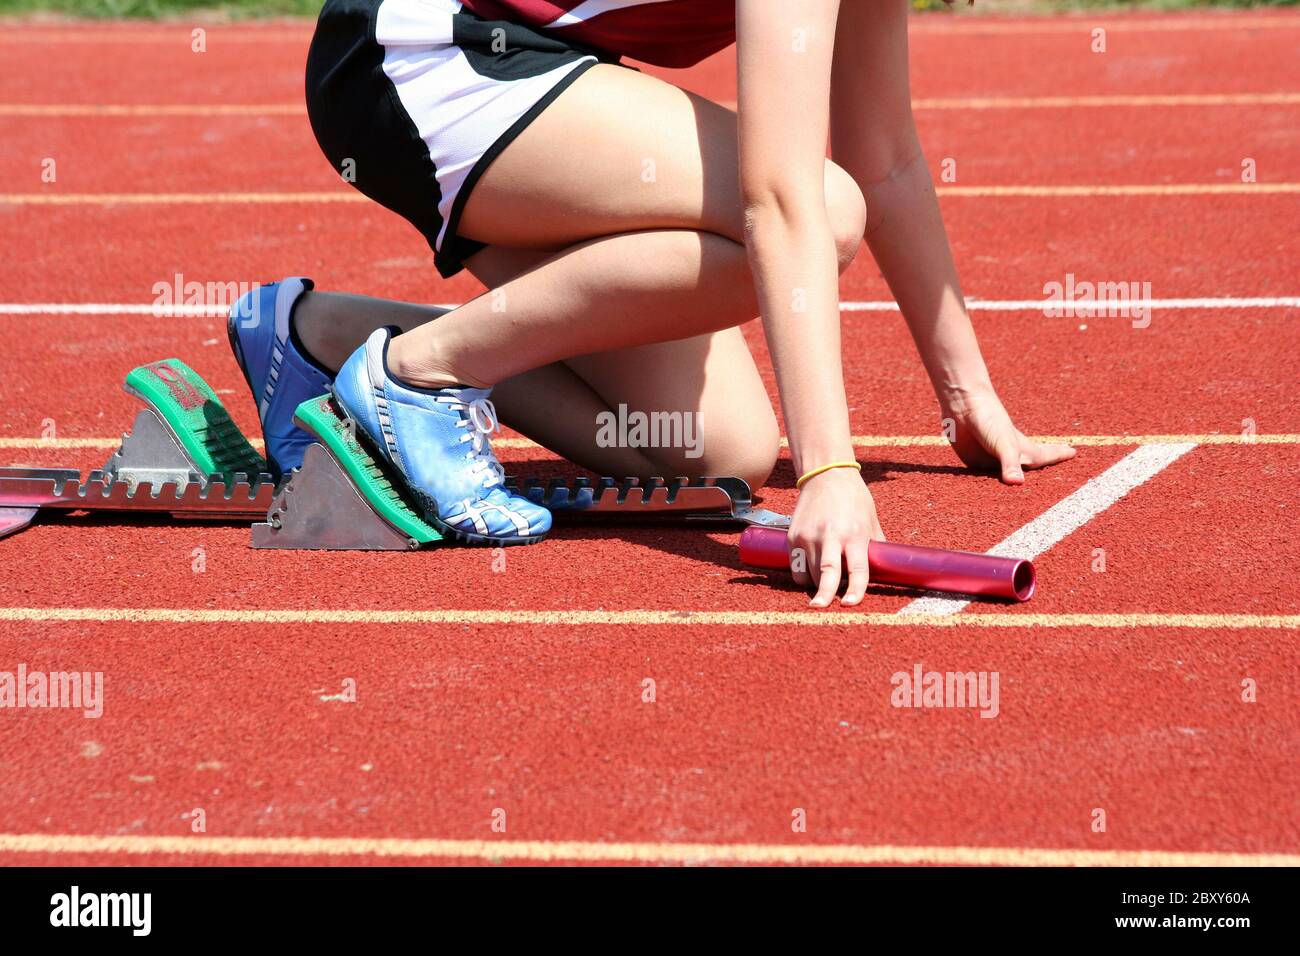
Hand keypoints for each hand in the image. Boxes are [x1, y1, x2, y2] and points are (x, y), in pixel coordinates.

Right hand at [787, 467, 885, 607]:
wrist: (826, 475)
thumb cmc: (854, 499)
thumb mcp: (871, 521)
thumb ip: (874, 548)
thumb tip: (883, 573)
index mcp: (854, 534)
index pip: (857, 569)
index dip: (855, 590)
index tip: (850, 604)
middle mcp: (829, 535)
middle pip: (826, 574)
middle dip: (824, 595)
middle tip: (821, 608)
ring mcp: (808, 535)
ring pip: (808, 573)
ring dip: (816, 584)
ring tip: (824, 581)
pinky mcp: (792, 535)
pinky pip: (795, 566)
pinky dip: (803, 574)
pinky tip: (810, 571)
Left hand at [941, 382, 1075, 483]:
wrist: (962, 404)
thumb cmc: (988, 420)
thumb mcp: (1003, 444)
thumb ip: (1010, 464)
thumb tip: (1017, 483)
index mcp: (1021, 450)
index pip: (1044, 457)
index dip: (1058, 455)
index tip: (1073, 452)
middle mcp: (1008, 456)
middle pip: (1030, 464)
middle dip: (1044, 464)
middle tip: (1059, 463)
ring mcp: (991, 460)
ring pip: (1008, 473)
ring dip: (1018, 476)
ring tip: (1028, 478)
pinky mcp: (974, 463)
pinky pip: (985, 478)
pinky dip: (991, 482)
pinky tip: (990, 484)